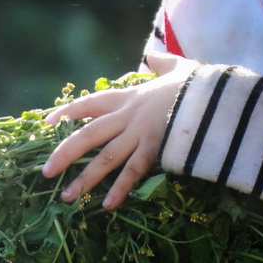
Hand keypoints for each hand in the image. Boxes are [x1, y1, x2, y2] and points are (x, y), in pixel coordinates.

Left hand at [41, 54, 197, 208]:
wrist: (217, 94)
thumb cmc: (199, 82)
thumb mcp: (178, 67)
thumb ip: (163, 63)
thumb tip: (153, 56)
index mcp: (130, 96)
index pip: (90, 103)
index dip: (67, 112)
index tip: (46, 122)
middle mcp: (129, 115)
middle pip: (89, 135)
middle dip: (65, 153)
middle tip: (45, 172)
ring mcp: (141, 133)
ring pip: (106, 158)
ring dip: (86, 179)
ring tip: (67, 197)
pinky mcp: (157, 148)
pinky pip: (134, 171)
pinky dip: (120, 189)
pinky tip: (107, 206)